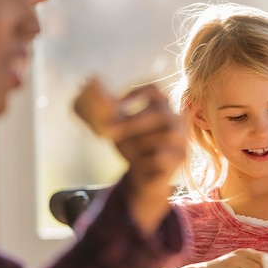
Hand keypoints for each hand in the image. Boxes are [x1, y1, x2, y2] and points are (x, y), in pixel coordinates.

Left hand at [73, 78, 185, 233]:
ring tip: (128, 152)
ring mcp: (180, 139)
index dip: (136, 93)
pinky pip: (161, 157)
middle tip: (109, 130)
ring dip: (139, 143)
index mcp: (160, 107)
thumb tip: (86, 89)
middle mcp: (175, 120)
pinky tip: (140, 165)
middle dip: (131, 123)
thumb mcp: (117, 130)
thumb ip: (105, 113)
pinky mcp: (179, 158)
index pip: (154, 91)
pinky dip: (146, 161)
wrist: (145, 179)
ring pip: (161, 137)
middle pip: (159, 114)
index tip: (117, 103)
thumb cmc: (133, 148)